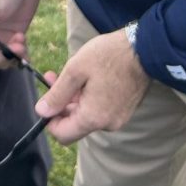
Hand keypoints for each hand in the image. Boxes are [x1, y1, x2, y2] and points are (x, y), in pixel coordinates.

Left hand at [34, 29, 149, 143]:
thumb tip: (41, 112)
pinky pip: (100, 110)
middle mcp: (107, 125)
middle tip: (53, 75)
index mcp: (93, 118)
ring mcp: (118, 119)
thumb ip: (58, 94)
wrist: (143, 49)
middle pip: (75, 124)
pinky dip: (89, 98)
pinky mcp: (124, 110)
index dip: (50, 120)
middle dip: (61, 103)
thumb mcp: (76, 70)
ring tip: (71, 72)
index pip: (63, 135)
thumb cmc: (108, 56)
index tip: (46, 99)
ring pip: (87, 116)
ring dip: (74, 98)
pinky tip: (87, 77)